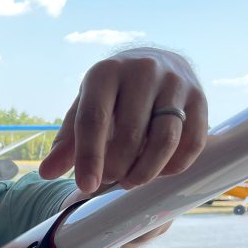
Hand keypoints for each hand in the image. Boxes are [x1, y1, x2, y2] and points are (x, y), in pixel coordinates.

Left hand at [40, 47, 208, 194]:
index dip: (89, 158)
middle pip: (130, 134)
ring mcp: (175, 83)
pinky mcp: (200, 97)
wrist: (156, 61)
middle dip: (117, 168)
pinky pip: (192, 141)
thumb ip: (67, 142)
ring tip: (131, 181)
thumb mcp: (85, 107)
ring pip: (165, 140)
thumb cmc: (112, 93)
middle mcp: (143, 72)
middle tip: (109, 181)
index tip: (87, 187)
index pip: (94, 119)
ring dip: (147, 171)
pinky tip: (160, 172)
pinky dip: (175, 165)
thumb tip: (46, 173)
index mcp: (105, 73)